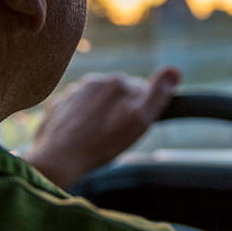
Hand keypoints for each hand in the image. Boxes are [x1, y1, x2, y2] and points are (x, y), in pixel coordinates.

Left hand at [24, 67, 180, 187]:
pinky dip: (82, 121)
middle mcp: (95, 79)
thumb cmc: (102, 143)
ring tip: (97, 139)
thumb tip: (174, 70)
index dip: (142, 112)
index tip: (134, 128)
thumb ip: (158, 94)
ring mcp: (74, 91)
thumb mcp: (139, 121)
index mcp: (117, 81)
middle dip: (122, 111)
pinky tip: (81, 138)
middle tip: (116, 137)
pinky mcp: (59, 105)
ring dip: (102, 115)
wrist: (57, 159)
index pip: (142, 91)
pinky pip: (78, 110)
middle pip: (119, 96)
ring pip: (98, 102)